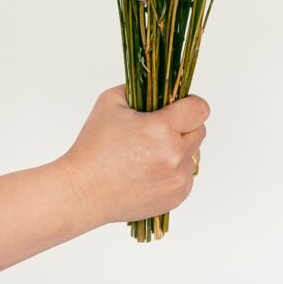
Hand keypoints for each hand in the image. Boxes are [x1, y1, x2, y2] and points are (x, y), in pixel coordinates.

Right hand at [57, 84, 209, 225]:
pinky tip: (151, 168)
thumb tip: (156, 86)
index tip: (177, 105)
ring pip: (194, 154)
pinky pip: (187, 175)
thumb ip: (138, 87)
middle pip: (199, 130)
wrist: (82, 191)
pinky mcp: (176, 198)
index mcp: (161, 129)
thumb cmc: (93, 147)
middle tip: (159, 127)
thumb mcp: (110, 101)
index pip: (199, 108)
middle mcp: (175, 156)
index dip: (189, 103)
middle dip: (184, 125)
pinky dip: (175, 170)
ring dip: (180, 148)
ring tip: (151, 151)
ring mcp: (177, 180)